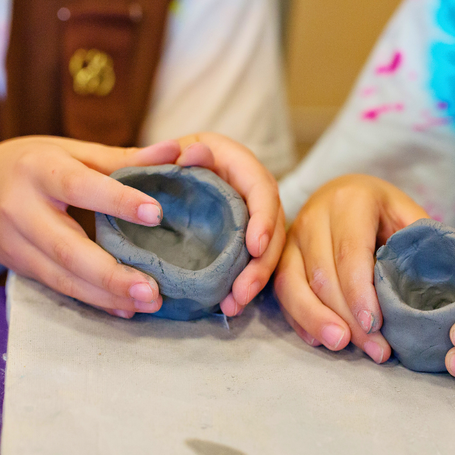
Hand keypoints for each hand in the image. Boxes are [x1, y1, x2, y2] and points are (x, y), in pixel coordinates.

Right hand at [0, 136, 182, 317]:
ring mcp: (16, 243)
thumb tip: (175, 152)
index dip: (118, 200)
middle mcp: (21, 208)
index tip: (156, 213)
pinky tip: (125, 308)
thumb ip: (123, 158)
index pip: (79, 186)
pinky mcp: (20, 268)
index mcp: (39, 169)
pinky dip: (95, 300)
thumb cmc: (37, 165)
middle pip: (67, 247)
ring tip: (149, 303)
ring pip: (63, 276)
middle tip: (154, 288)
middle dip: (111, 272)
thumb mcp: (73, 152)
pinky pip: (60, 288)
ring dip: (107, 294)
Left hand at [173, 133, 285, 316]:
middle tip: (242, 293)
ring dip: (254, 282)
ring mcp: (257, 221)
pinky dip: (244, 285)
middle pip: (273, 232)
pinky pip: (253, 264)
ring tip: (234, 306)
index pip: (263, 193)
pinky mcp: (248, 241)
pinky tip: (230, 305)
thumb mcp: (181, 148)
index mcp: (246, 168)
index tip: (255, 247)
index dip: (262, 220)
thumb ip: (182, 151)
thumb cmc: (182, 156)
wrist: (184, 167)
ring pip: (267, 253)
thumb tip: (192, 155)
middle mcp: (259, 196)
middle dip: (261, 265)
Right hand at [274, 174, 428, 362]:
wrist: (343, 193)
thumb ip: (424, 240)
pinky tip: (320, 339)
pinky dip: (300, 319)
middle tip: (375, 350)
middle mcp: (314, 215)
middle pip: (323, 274)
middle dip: (347, 317)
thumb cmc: (383, 211)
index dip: (360, 292)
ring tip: (341, 346)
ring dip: (317, 321)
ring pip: (294, 284)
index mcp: (350, 201)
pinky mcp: (280, 256)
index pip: (349, 252)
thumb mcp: (406, 214)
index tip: (376, 325)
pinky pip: (282, 292)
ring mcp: (292, 236)